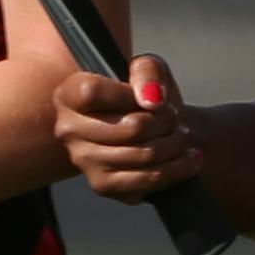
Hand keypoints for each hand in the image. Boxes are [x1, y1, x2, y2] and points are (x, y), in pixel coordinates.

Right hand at [52, 54, 196, 203]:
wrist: (154, 133)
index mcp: (67, 95)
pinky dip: (178, 168)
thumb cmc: (146, 99)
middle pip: (131, 127)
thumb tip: (151, 100)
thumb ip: (147, 70)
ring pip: (145, 154)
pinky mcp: (103, 185)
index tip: (150, 98)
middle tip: (175, 120)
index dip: (130, 94)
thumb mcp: (148, 69)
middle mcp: (67, 129)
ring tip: (182, 137)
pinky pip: (148, 179)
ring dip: (176, 145)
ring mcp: (82, 160)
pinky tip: (187, 158)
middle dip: (166, 122)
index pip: (93, 92)